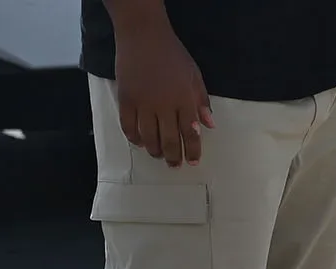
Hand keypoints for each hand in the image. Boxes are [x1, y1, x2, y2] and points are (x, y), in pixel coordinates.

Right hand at [114, 24, 213, 165]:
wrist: (143, 36)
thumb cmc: (172, 54)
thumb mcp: (194, 75)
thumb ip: (202, 101)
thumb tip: (209, 125)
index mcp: (184, 100)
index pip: (191, 133)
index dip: (193, 150)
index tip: (193, 161)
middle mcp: (164, 105)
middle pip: (170, 140)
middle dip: (174, 157)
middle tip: (175, 165)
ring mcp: (143, 103)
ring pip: (148, 137)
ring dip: (155, 150)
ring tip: (158, 155)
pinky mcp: (126, 99)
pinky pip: (128, 126)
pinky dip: (134, 138)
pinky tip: (139, 142)